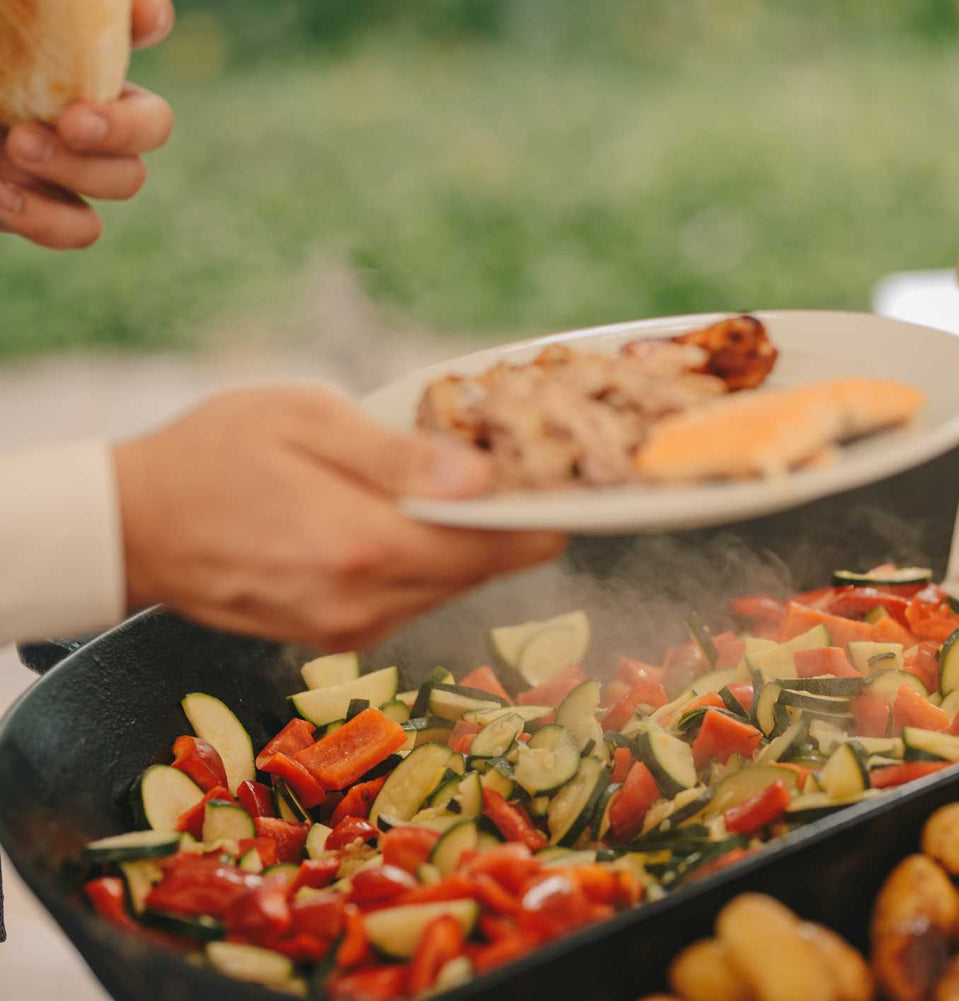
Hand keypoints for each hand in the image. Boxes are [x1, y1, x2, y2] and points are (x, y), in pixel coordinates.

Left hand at [0, 0, 175, 248]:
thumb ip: (29, 7)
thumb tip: (129, 13)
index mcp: (56, 41)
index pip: (137, 19)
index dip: (145, 18)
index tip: (134, 26)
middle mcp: (66, 95)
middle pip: (154, 122)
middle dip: (124, 127)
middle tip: (66, 123)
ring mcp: (52, 158)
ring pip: (125, 180)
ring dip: (81, 171)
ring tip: (14, 151)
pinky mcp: (28, 209)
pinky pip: (79, 227)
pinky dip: (47, 218)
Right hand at [114, 386, 567, 649]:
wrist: (128, 527)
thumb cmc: (212, 454)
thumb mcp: (304, 421)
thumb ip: (397, 456)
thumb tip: (482, 479)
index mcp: (363, 548)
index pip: (493, 547)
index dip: (543, 518)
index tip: (574, 488)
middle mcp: (364, 605)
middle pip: (481, 571)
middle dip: (508, 526)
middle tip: (525, 472)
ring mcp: (349, 630)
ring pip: (448, 588)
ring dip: (466, 544)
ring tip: (463, 488)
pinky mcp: (335, 638)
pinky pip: (410, 601)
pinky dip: (425, 563)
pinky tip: (408, 520)